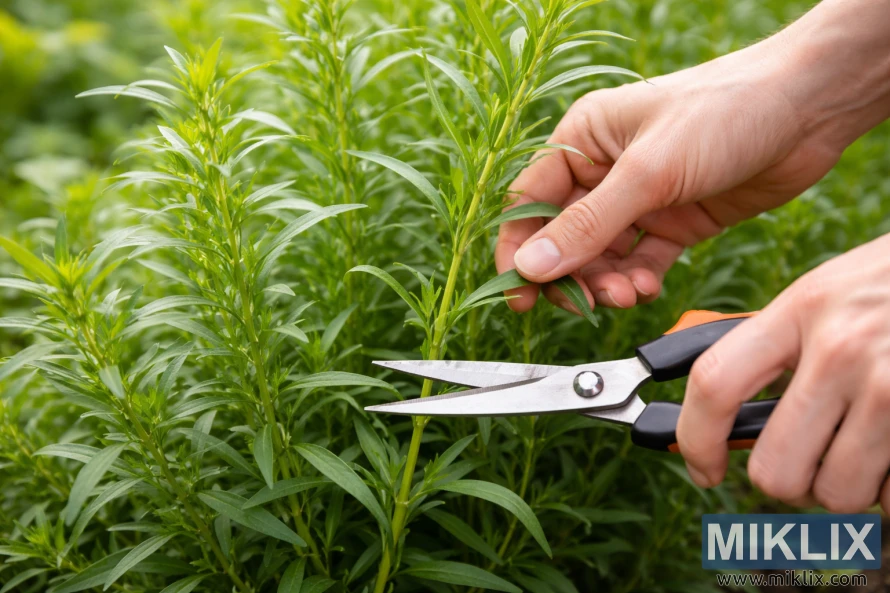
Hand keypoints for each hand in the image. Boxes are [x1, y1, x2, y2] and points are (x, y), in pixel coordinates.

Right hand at [497, 0, 889, 312]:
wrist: (809, 109)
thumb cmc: (725, 111)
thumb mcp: (650, 170)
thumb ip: (589, 224)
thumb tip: (532, 266)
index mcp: (582, 141)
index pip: (529, 204)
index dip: (518, 251)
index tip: (518, 295)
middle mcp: (604, 171)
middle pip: (564, 239)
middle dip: (571, 275)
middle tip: (585, 302)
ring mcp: (641, 199)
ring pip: (602, 257)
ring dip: (606, 283)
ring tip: (626, 295)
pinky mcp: (675, 221)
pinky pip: (641, 262)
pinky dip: (638, 281)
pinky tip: (646, 288)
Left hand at [676, 234, 889, 512]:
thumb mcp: (826, 293)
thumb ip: (778, 347)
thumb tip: (728, 419)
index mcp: (801, 310)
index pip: (715, 384)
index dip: (695, 438)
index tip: (702, 467)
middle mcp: (842, 350)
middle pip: (775, 470)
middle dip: (789, 479)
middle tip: (809, 457)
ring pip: (838, 493)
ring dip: (847, 484)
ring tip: (866, 443)